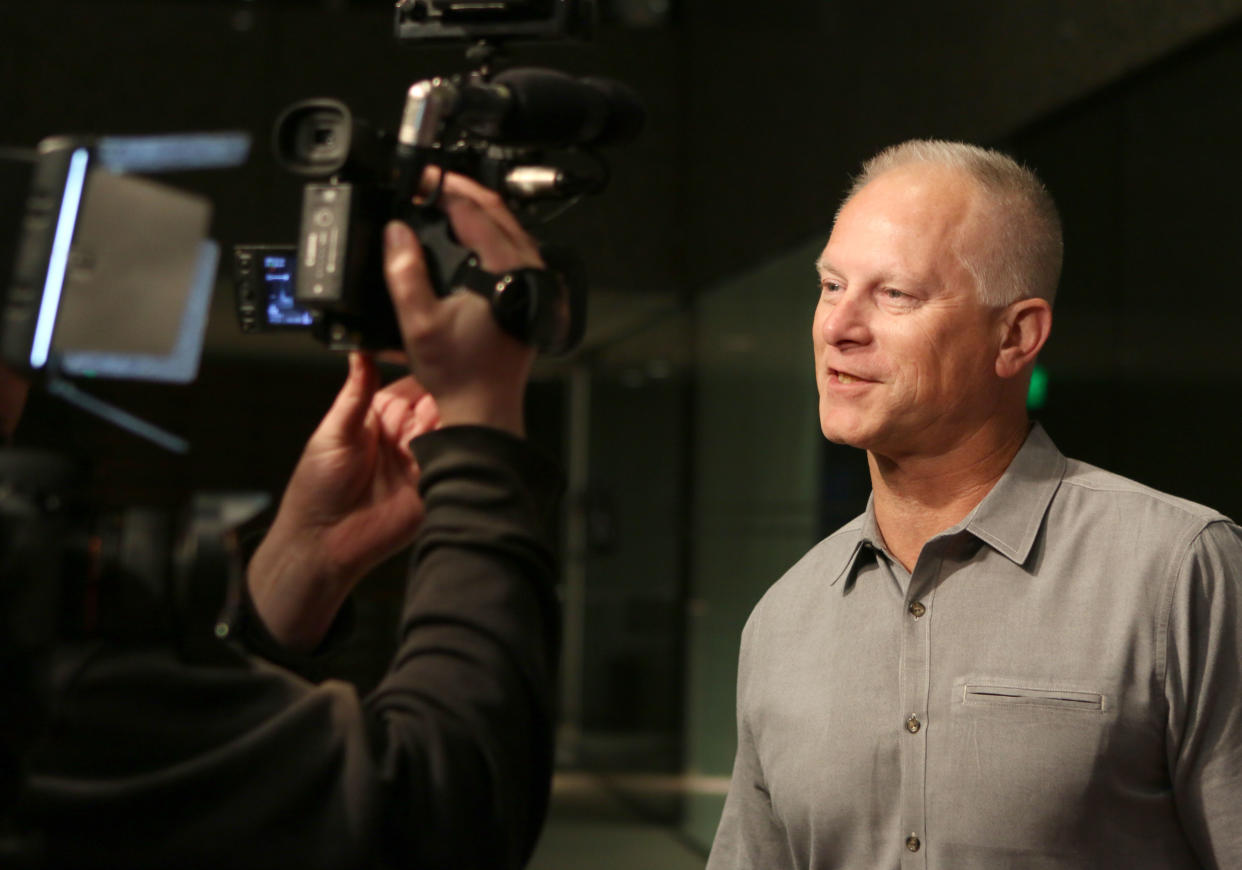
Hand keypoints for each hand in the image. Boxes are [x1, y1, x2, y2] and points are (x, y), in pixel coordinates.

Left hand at [246, 353, 439, 651]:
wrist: (322, 542)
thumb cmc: (316, 489)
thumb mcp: (333, 432)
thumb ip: (355, 393)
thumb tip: (360, 351)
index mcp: (379, 419)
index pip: (414, 386)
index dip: (428, 372)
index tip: (443, 355)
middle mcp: (404, 437)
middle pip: (439, 404)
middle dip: (451, 391)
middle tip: (463, 378)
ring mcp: (422, 462)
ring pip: (452, 430)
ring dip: (460, 418)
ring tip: (467, 403)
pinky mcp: (434, 487)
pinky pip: (455, 463)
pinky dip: (463, 449)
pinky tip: (467, 435)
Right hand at [384, 171, 540, 435]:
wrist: (485, 406)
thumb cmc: (460, 373)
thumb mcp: (420, 323)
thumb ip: (404, 272)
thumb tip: (396, 231)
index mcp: (506, 269)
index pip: (474, 210)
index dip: (441, 188)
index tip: (417, 180)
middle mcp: (527, 269)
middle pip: (497, 209)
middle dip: (460, 189)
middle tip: (428, 180)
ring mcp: (533, 279)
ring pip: (507, 225)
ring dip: (475, 209)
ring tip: (442, 200)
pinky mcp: (530, 290)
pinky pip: (511, 245)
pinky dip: (486, 231)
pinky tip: (464, 234)